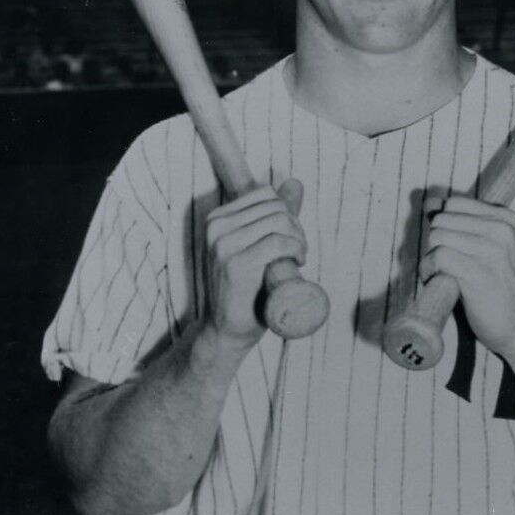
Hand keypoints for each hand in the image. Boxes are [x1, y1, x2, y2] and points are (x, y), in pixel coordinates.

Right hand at [204, 179, 307, 345]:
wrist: (227, 331)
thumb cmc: (246, 291)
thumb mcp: (259, 246)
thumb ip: (275, 214)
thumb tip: (295, 183)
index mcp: (218, 219)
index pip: (266, 194)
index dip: (287, 214)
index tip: (291, 239)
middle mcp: (216, 227)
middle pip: (276, 207)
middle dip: (296, 228)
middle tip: (298, 253)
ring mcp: (223, 245)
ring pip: (279, 222)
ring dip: (298, 240)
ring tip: (298, 259)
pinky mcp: (235, 264)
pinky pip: (278, 243)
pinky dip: (295, 250)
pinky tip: (297, 264)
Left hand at [419, 194, 514, 358]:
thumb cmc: (507, 291)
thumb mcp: (500, 250)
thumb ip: (471, 227)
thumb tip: (430, 204)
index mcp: (507, 219)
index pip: (455, 204)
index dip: (441, 223)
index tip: (444, 245)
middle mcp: (501, 229)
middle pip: (443, 219)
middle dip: (435, 241)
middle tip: (441, 265)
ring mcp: (492, 249)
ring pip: (438, 236)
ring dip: (430, 257)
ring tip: (438, 274)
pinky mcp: (478, 272)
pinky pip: (438, 257)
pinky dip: (429, 270)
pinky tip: (435, 281)